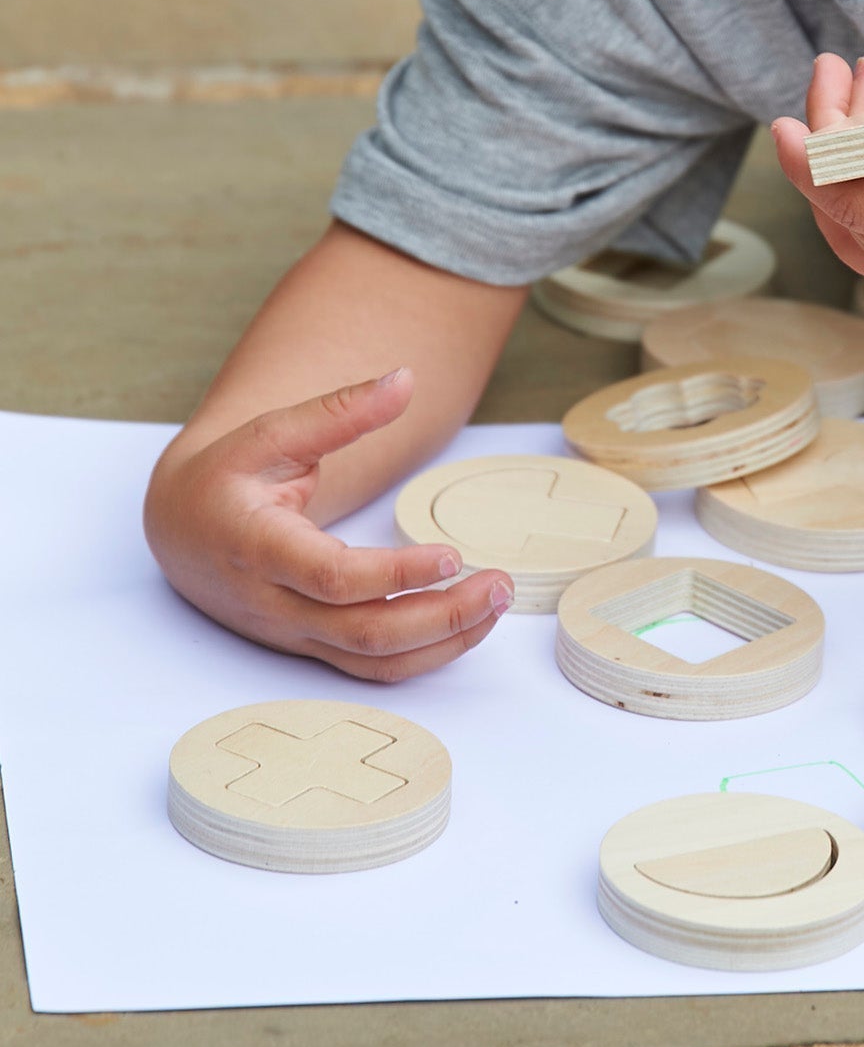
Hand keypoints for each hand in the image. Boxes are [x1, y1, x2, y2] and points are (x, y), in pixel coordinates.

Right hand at [145, 369, 511, 680]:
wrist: (180, 529)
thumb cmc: (228, 476)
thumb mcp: (271, 433)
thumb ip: (339, 410)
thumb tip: (404, 379)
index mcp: (258, 546)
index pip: (332, 577)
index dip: (394, 574)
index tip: (452, 555)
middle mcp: (273, 602)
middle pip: (364, 631)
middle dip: (441, 616)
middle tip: (499, 584)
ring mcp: (291, 632)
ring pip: (372, 659)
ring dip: (443, 641)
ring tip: (496, 603)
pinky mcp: (308, 645)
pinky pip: (371, 667)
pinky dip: (425, 656)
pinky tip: (467, 625)